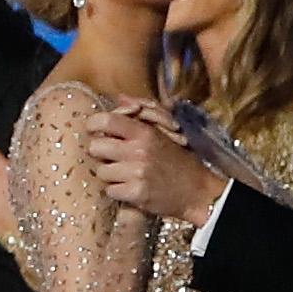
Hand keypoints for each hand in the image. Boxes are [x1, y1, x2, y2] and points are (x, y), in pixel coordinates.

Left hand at [82, 104, 219, 223]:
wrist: (198, 191)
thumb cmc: (176, 160)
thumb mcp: (161, 132)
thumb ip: (139, 115)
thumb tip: (119, 98)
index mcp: (144, 132)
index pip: (106, 120)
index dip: (93, 125)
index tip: (95, 131)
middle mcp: (139, 150)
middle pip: (94, 147)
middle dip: (100, 153)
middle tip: (112, 157)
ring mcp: (137, 172)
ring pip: (100, 171)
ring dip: (109, 175)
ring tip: (125, 175)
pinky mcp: (137, 193)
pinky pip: (109, 190)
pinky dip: (117, 191)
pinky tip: (130, 188)